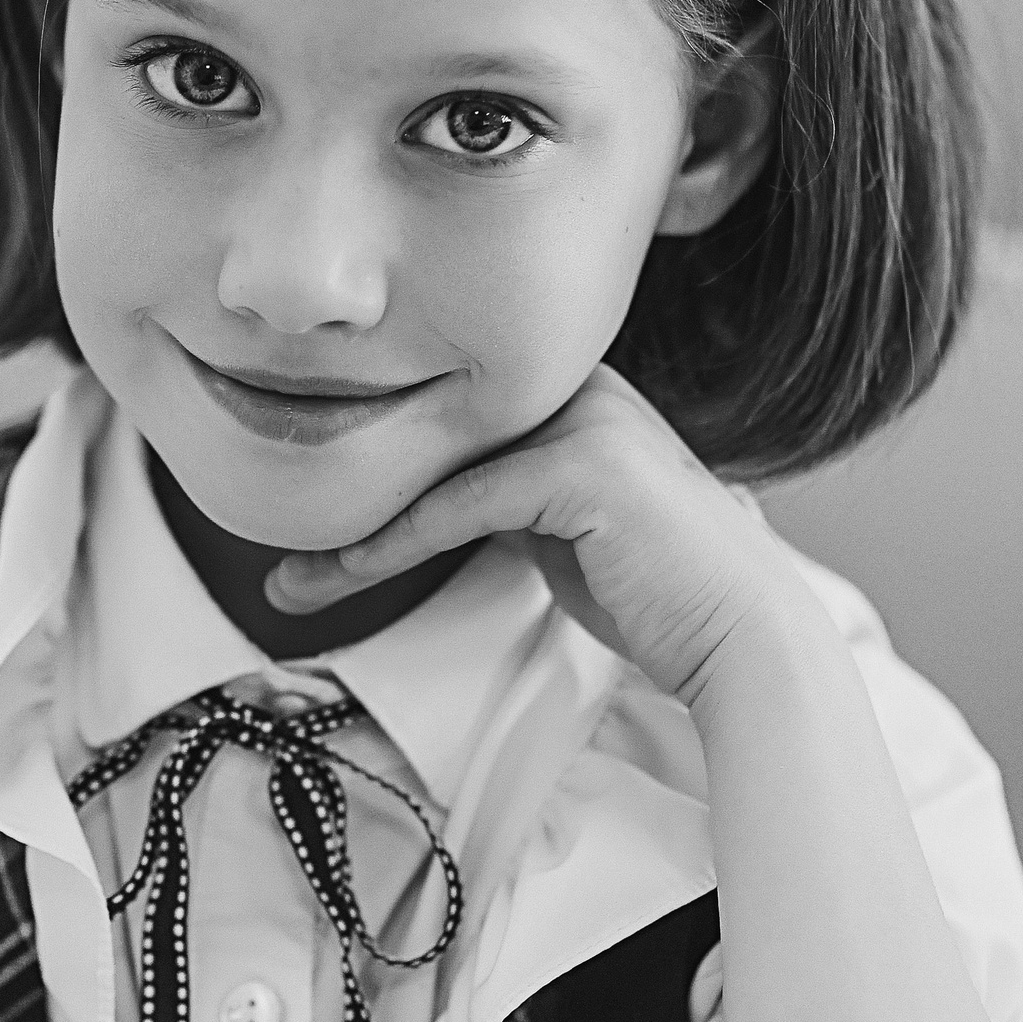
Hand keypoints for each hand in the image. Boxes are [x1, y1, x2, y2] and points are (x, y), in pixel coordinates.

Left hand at [267, 364, 805, 705]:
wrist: (740, 636)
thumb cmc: (656, 593)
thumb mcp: (559, 529)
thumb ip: (503, 496)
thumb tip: (424, 504)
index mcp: (571, 390)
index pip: (447, 421)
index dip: (374, 472)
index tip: (309, 531)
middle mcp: (578, 385)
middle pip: (431, 435)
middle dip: (348, 497)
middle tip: (283, 562)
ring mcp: (584, 416)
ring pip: (435, 469)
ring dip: (353, 532)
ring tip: (293, 583)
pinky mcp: (582, 465)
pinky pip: (461, 503)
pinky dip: (394, 544)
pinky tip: (345, 574)